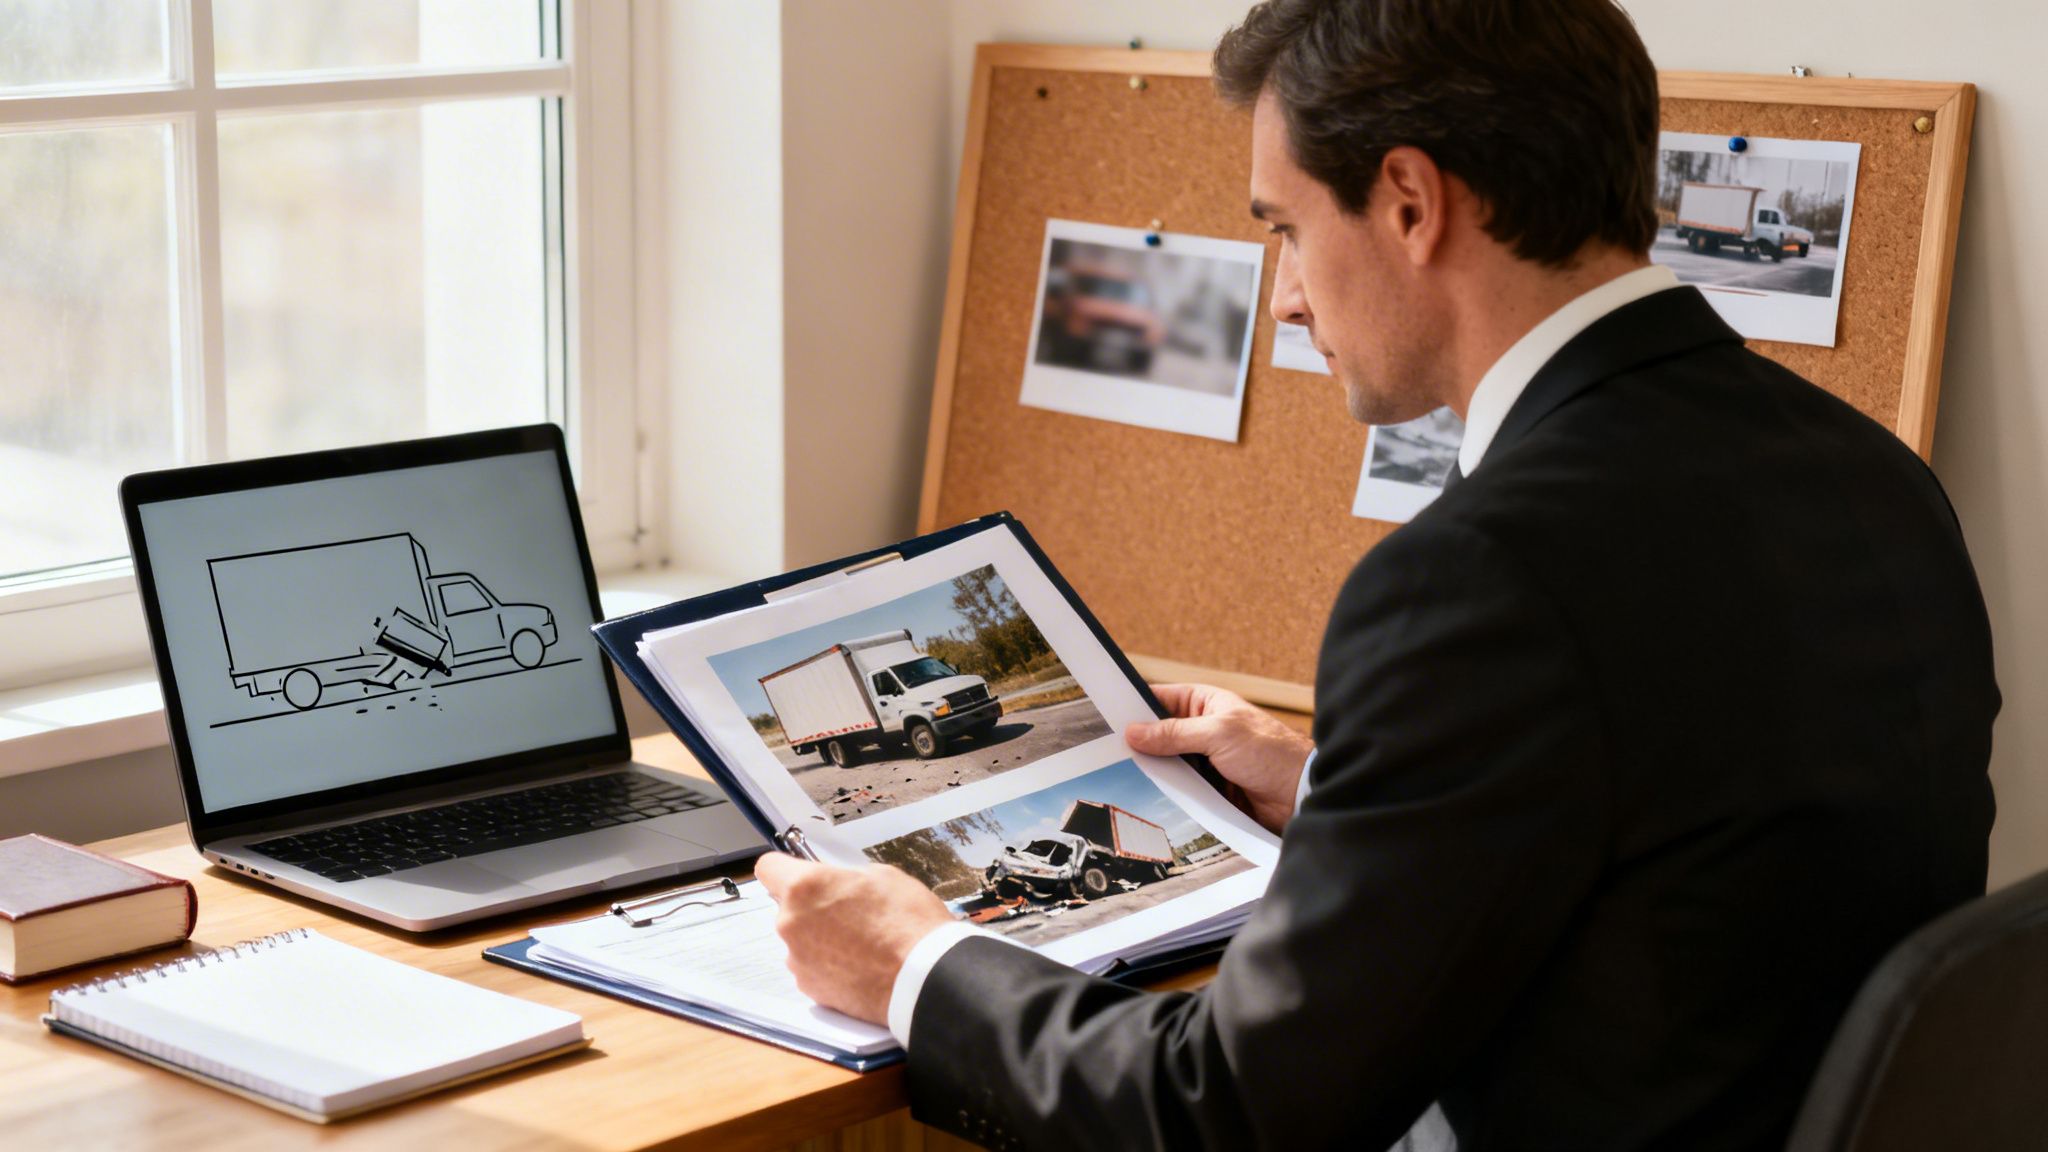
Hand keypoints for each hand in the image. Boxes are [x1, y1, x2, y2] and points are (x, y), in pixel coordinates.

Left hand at [752, 852, 955, 1024]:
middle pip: (788, 907)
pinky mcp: (810, 988)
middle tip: (848, 909)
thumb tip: (839, 885)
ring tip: (860, 941)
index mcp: (805, 888)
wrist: (924, 978)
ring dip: (820, 937)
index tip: (796, 872)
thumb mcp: (882, 876)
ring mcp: (798, 959)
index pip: (768, 867)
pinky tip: (859, 963)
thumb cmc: (908, 925)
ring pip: (800, 939)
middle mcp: (791, 923)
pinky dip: (828, 965)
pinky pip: (811, 967)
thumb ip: (845, 878)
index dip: (785, 867)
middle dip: (812, 906)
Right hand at [1126, 683, 1313, 833]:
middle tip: (1108, 754)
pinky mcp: (1211, 789)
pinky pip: (1181, 789)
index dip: (1135, 708)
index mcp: (1206, 703)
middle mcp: (1204, 730)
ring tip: (1121, 777)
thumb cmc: (1271, 752)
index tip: (1107, 719)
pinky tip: (1149, 798)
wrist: (1301, 794)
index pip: (1160, 699)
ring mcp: (1206, 761)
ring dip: (1153, 772)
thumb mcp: (1218, 734)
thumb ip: (1174, 733)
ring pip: (1168, 765)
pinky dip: (1168, 793)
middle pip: (1160, 735)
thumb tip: (1135, 732)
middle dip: (1139, 744)